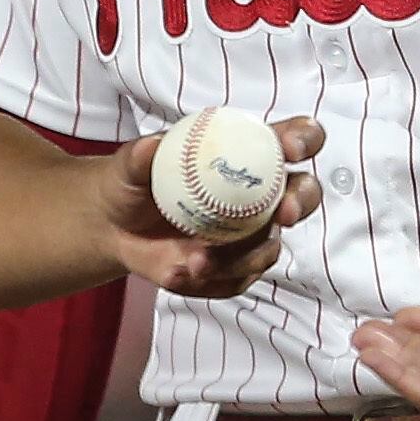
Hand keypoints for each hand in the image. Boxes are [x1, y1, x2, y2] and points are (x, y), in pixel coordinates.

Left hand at [105, 117, 324, 299]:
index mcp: (245, 153)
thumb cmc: (133, 183)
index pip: (291, 138)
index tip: (290, 147)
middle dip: (301, 201)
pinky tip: (178, 275)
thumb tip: (150, 147)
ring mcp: (250, 234)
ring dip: (239, 258)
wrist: (116, 229)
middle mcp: (259, 194)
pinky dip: (210, 281)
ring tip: (195, 262)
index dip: (302, 139)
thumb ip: (140, 156)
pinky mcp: (234, 268)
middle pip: (303, 194)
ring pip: (268, 248)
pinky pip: (236, 280)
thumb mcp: (129, 166)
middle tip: (284, 213)